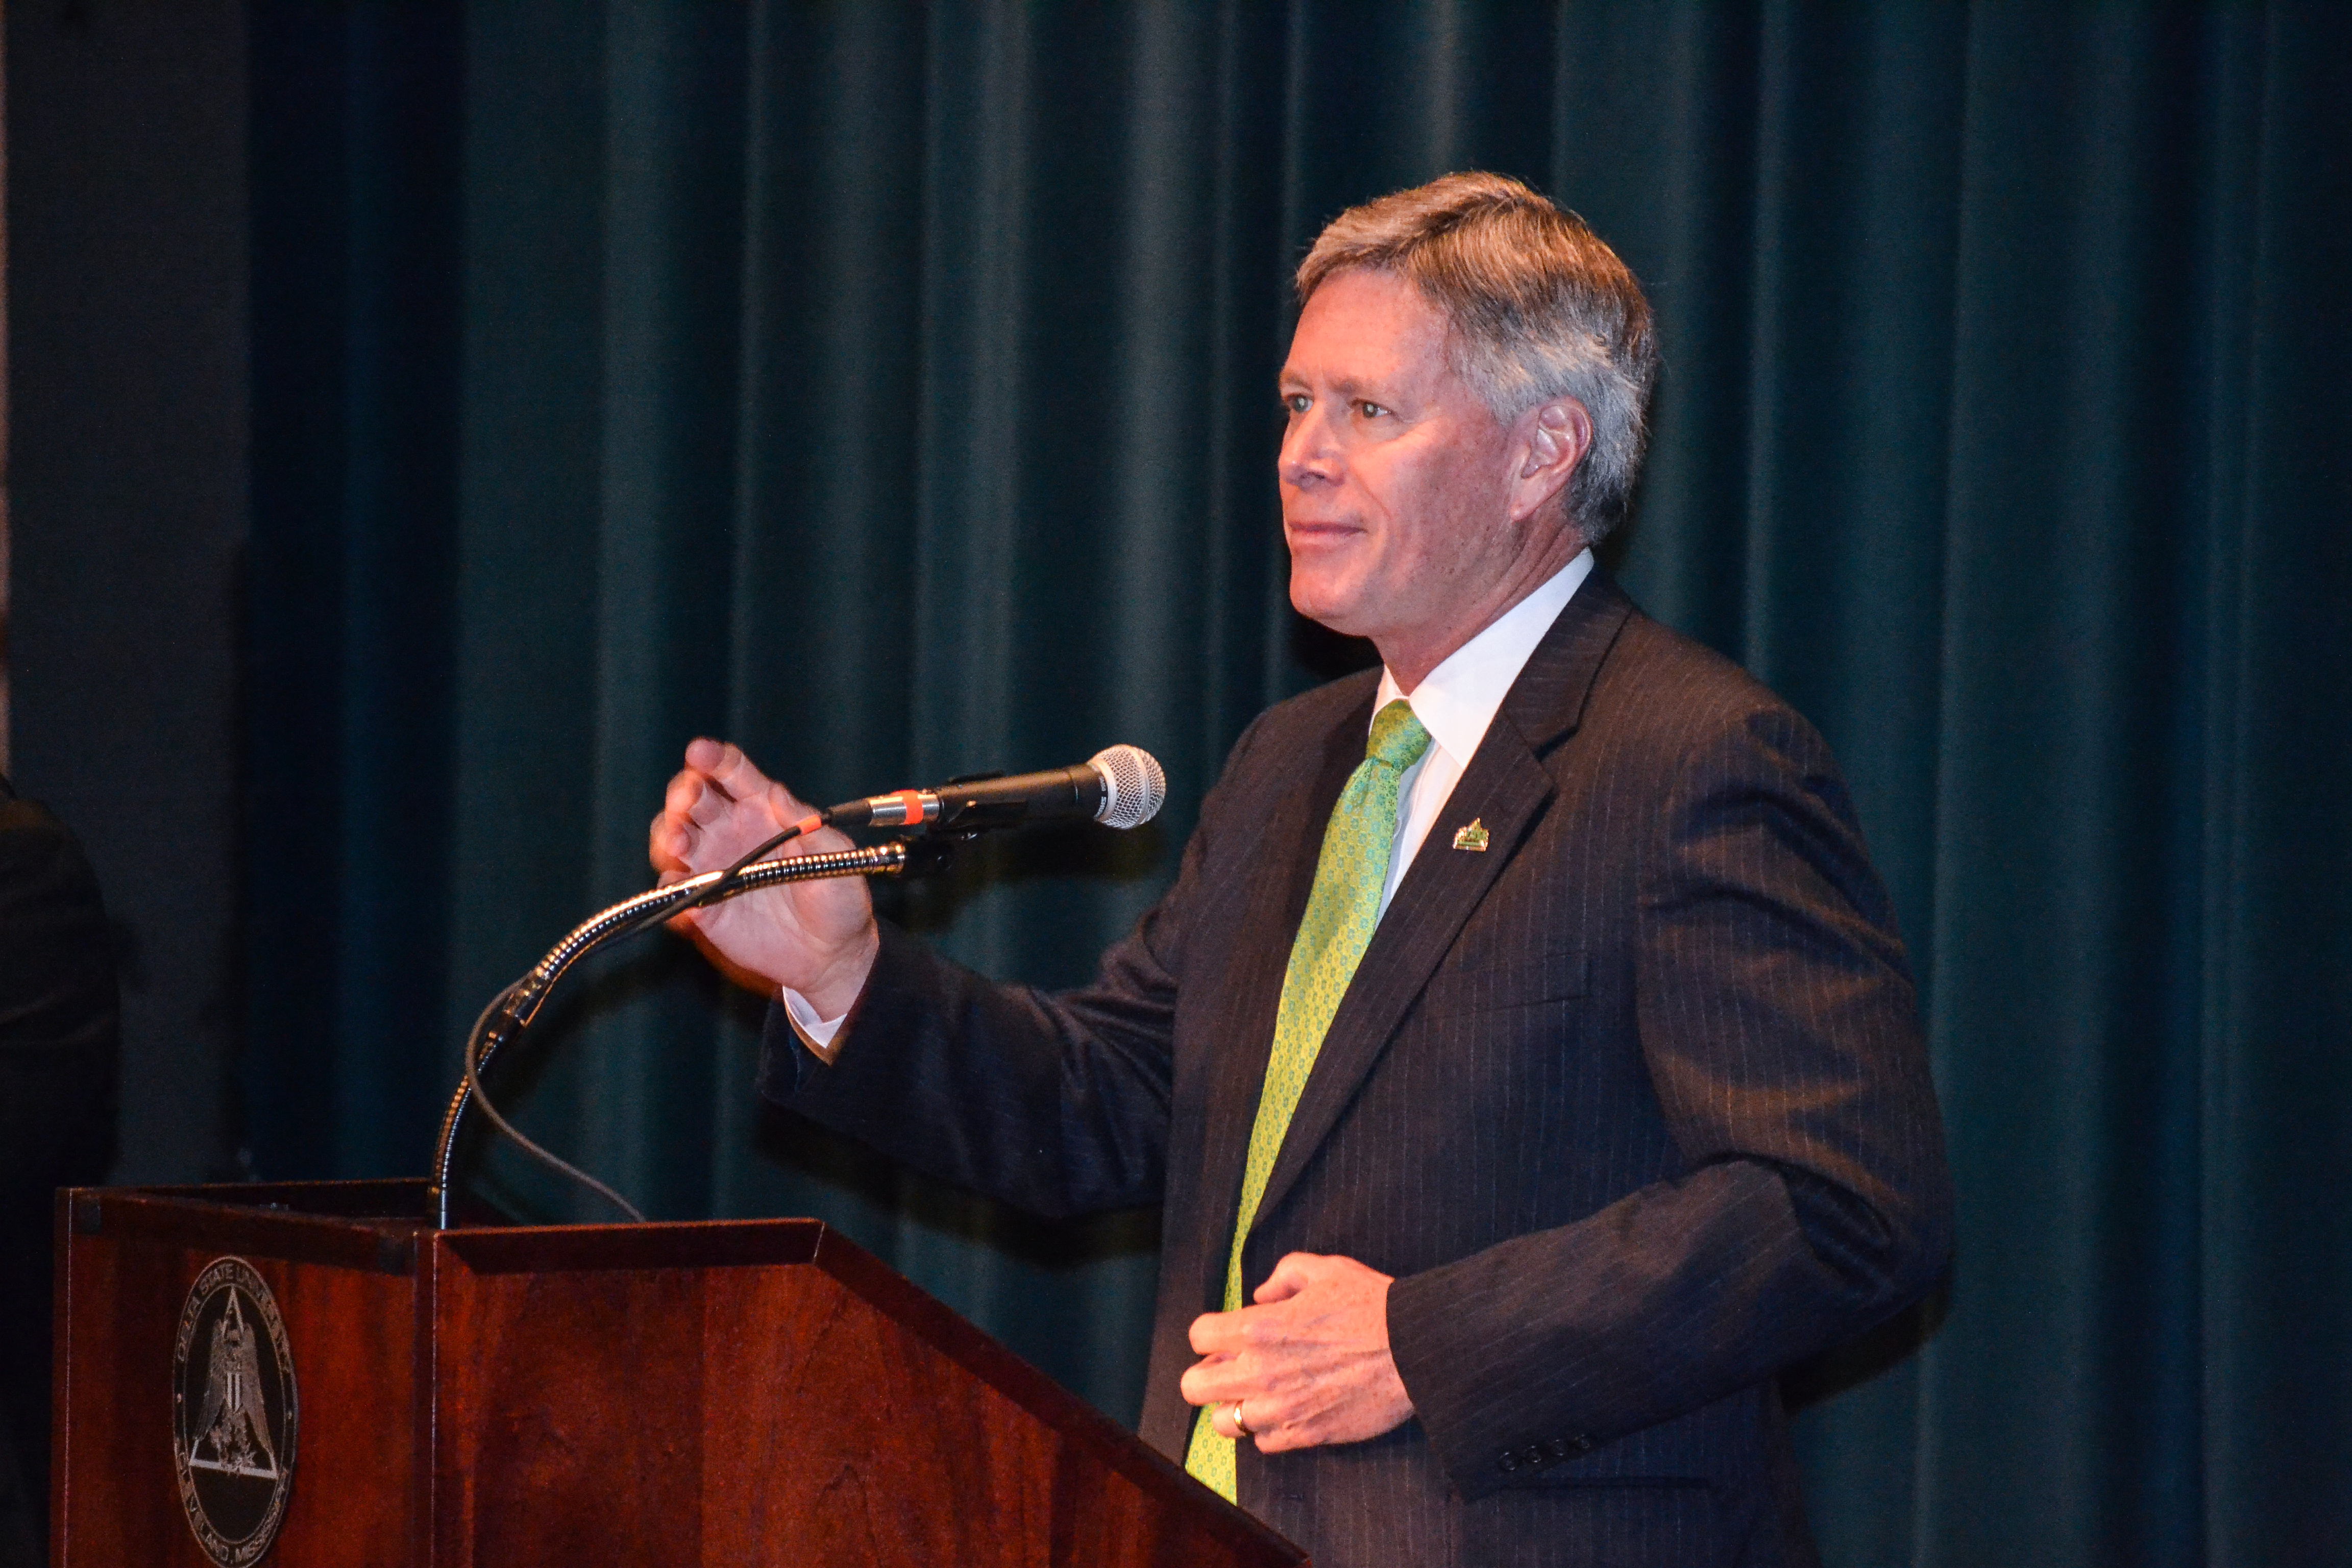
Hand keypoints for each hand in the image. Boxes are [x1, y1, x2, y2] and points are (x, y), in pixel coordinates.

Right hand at [647, 738, 878, 1015]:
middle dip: (682, 794)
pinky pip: (677, 890)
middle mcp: (733, 832)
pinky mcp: (707, 904)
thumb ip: (806, 824)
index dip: (714, 759)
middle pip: (694, 801)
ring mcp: (716, 867)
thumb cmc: (839, 898)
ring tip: (678, 843)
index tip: (700, 752)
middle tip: (686, 803)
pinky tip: (682, 889)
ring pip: (675, 838)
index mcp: (763, 811)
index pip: (733, 774)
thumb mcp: (834, 855)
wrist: (832, 954)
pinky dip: (672, 887)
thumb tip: (777, 794)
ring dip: (667, 835)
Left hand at [1178, 1252, 1413, 1452]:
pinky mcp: (1305, 1436)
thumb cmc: (1372, 1306)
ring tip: (1259, 1394)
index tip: (1226, 1335)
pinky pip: (1263, 1444)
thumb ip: (1284, 1275)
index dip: (1210, 1334)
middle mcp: (1260, 1372)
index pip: (1198, 1336)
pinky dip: (1270, 1430)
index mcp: (1259, 1327)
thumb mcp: (1326, 1270)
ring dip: (1237, 1406)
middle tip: (1231, 1369)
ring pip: (1225, 1422)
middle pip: (1193, 1387)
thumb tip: (1261, 1294)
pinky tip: (1288, 1410)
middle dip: (1207, 1375)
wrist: (1416, 1351)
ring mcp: (1281, 1409)